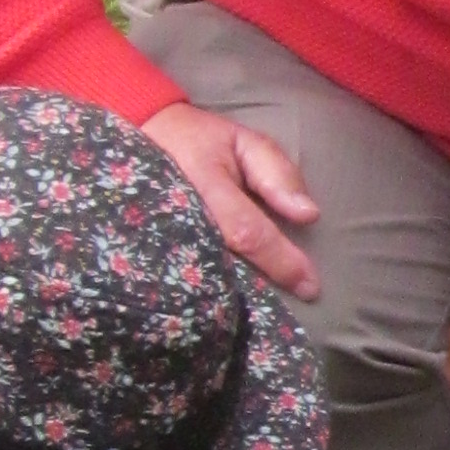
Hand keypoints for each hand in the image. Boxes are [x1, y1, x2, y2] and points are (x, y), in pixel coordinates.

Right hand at [142, 102, 319, 301]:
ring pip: (201, 281)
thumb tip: (309, 215)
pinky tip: (231, 307)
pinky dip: (209, 295)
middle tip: (292, 307)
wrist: (140, 137)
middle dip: (260, 292)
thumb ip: (276, 174)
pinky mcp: (149, 249)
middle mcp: (178, 216)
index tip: (310, 287)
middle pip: (222, 268)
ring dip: (235, 299)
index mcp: (204, 184)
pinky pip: (183, 280)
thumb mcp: (243, 142)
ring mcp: (159, 237)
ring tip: (267, 312)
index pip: (248, 232)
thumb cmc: (199, 141)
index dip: (281, 262)